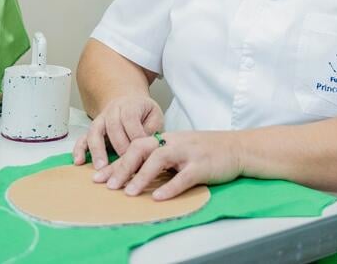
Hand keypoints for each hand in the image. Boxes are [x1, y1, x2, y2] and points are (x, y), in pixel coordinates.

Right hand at [72, 94, 163, 169]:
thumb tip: (146, 147)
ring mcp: (101, 119)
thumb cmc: (144, 113)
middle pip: (113, 127)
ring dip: (98, 150)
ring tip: (101, 167)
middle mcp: (113, 110)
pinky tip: (79, 161)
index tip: (141, 151)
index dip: (135, 135)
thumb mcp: (154, 116)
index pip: (130, 118)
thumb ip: (152, 129)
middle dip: (120, 147)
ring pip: (95, 132)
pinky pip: (83, 138)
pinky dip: (79, 149)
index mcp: (130, 105)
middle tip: (126, 164)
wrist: (129, 102)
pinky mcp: (93, 130)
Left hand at [92, 130, 242, 199]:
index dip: (116, 162)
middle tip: (108, 185)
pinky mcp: (202, 166)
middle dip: (123, 167)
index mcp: (167, 138)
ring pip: (160, 159)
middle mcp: (174, 142)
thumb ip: (160, 157)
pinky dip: (170, 187)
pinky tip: (158, 197)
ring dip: (142, 176)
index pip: (135, 147)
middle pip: (142, 148)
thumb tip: (135, 174)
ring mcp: (188, 153)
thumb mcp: (181, 148)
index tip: (99, 177)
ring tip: (129, 193)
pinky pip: (183, 177)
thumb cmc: (207, 151)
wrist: (238, 147)